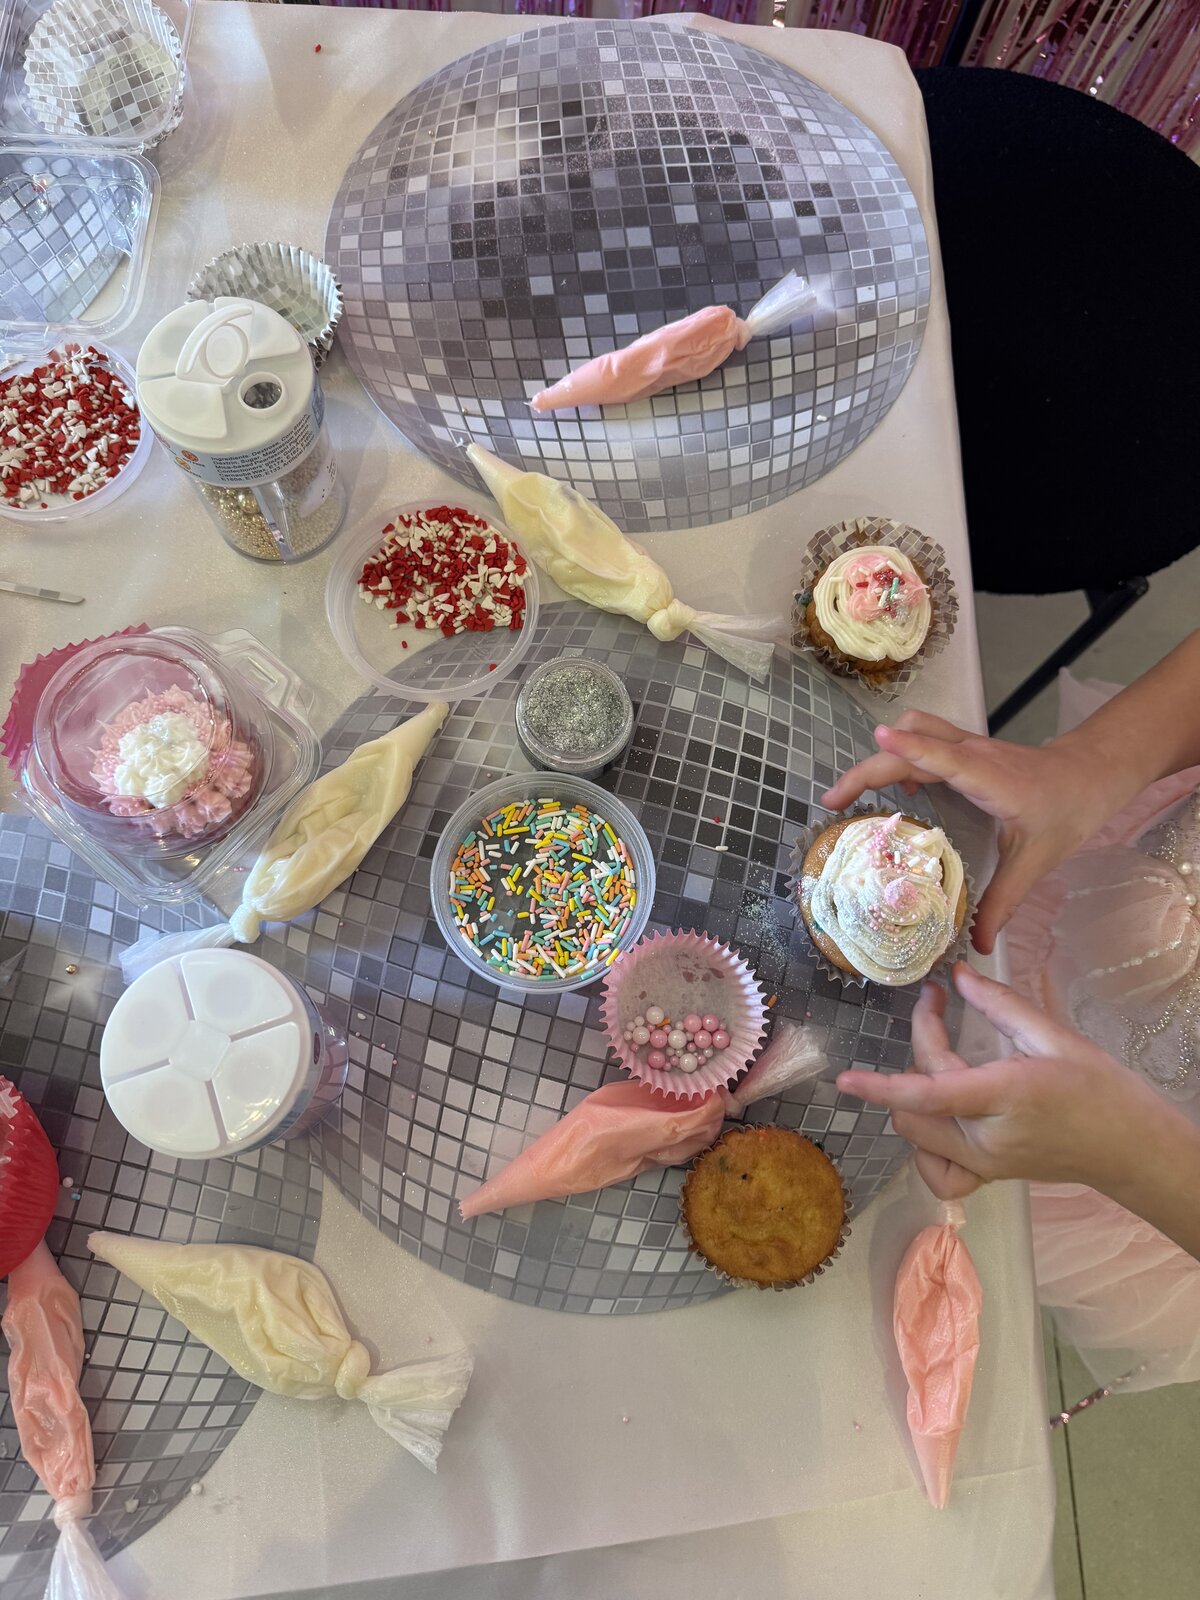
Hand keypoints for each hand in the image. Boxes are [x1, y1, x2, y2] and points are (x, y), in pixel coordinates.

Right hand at [820, 711, 1137, 953]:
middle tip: (834, 802)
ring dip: (883, 753)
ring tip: (857, 792)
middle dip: (868, 767)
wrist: (1093, 773)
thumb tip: (979, 945)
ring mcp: (968, 746)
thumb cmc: (1069, 809)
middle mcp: (972, 755)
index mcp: (987, 778)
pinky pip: (924, 739)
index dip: (909, 747)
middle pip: (910, 743)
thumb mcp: (1037, 860)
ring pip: (915, 730)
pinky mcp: (966, 748)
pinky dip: (902, 754)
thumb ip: (1003, 901)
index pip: (940, 756)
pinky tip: (900, 791)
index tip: (878, 739)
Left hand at [836, 963, 1171, 1196]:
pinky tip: (942, 1120)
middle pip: (914, 1103)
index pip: (928, 1093)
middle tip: (942, 1014)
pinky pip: (937, 1172)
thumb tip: (958, 976)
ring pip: (916, 1135)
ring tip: (947, 1064)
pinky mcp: (986, 1176)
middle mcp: (984, 1138)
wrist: (1129, 1146)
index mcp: (1002, 1096)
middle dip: (917, 1054)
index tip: (844, 1077)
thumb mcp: (1053, 1036)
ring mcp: (983, 1163)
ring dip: (915, 1097)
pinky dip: (926, 1147)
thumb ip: (999, 1004)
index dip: (881, 1084)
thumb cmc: (1099, 1087)